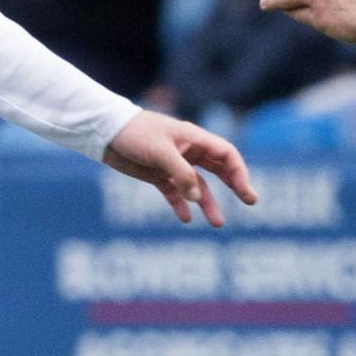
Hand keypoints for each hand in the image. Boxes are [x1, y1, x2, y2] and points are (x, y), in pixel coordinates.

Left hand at [103, 110, 256, 226]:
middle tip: (251, 202)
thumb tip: (198, 197)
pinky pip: (175, 193)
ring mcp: (174, 164)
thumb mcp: (160, 151)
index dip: (239, 172)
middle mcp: (188, 151)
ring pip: (198, 186)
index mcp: (194, 138)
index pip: (226, 154)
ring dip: (208, 203)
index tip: (245, 191)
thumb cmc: (134, 133)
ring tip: (217, 223)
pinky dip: (181, 205)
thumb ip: (181, 173)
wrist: (104, 132)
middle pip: (219, 169)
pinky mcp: (158, 175)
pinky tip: (186, 219)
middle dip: (235, 185)